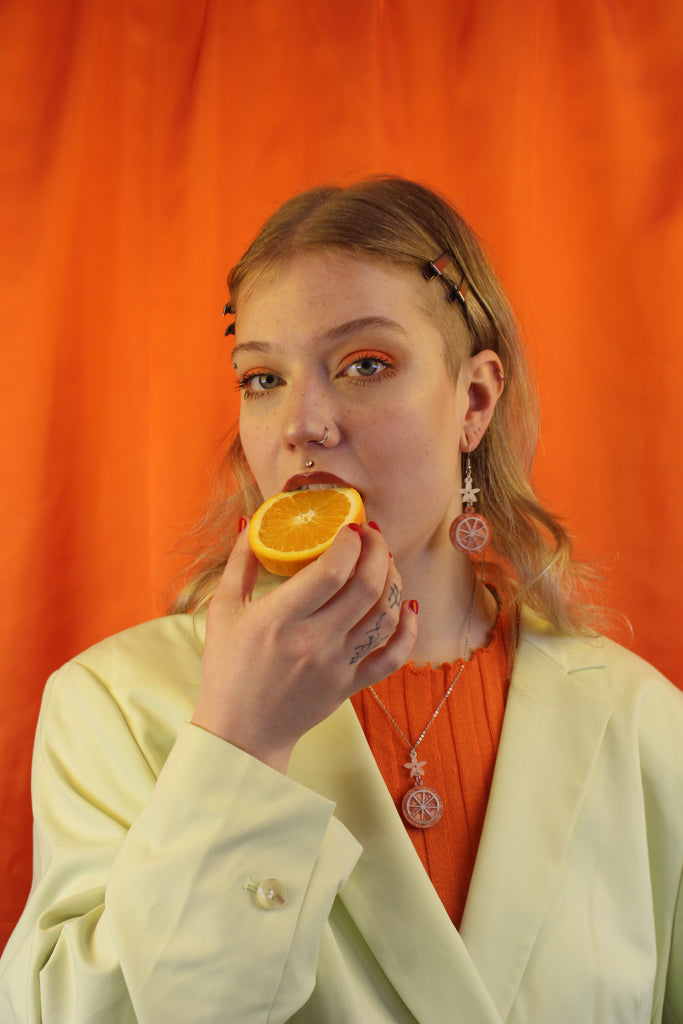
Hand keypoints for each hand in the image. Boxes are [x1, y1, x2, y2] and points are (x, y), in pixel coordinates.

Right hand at [191, 522, 417, 771]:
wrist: (241, 733)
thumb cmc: (227, 668)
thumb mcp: (222, 611)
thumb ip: (239, 562)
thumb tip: (251, 522)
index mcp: (279, 619)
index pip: (331, 571)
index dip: (349, 542)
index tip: (349, 525)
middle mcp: (313, 642)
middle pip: (367, 587)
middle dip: (378, 551)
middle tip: (373, 534)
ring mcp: (337, 666)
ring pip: (385, 616)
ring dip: (394, 582)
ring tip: (385, 563)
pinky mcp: (351, 686)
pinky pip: (394, 656)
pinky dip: (408, 629)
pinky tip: (407, 606)